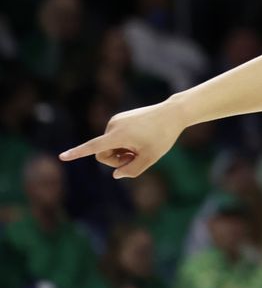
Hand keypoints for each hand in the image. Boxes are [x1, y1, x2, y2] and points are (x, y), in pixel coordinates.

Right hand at [58, 101, 186, 177]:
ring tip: (140, 146)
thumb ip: (132, 171)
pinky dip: (124, 142)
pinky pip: (115, 137)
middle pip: (103, 152)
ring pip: (109, 145)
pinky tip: (140, 138)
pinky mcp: (120, 118)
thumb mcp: (150, 158)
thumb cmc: (163, 136)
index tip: (62, 157)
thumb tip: (115, 174)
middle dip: (115, 160)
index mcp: (118, 135)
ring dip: (121, 151)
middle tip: (136, 157)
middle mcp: (113, 125)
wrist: (173, 113)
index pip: (93, 147)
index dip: (77, 153)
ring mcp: (116, 120)